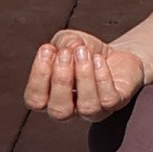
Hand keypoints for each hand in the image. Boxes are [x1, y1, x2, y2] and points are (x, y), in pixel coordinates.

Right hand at [24, 29, 145, 120]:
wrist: (114, 54)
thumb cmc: (85, 51)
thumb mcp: (68, 40)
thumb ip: (63, 42)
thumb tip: (70, 48)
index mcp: (50, 98)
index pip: (36, 101)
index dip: (39, 77)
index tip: (48, 49)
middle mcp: (71, 110)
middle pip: (59, 111)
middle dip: (61, 81)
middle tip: (66, 53)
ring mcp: (94, 110)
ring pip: (87, 107)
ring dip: (83, 77)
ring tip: (83, 52)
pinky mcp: (116, 103)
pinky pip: (108, 100)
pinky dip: (102, 78)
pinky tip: (99, 59)